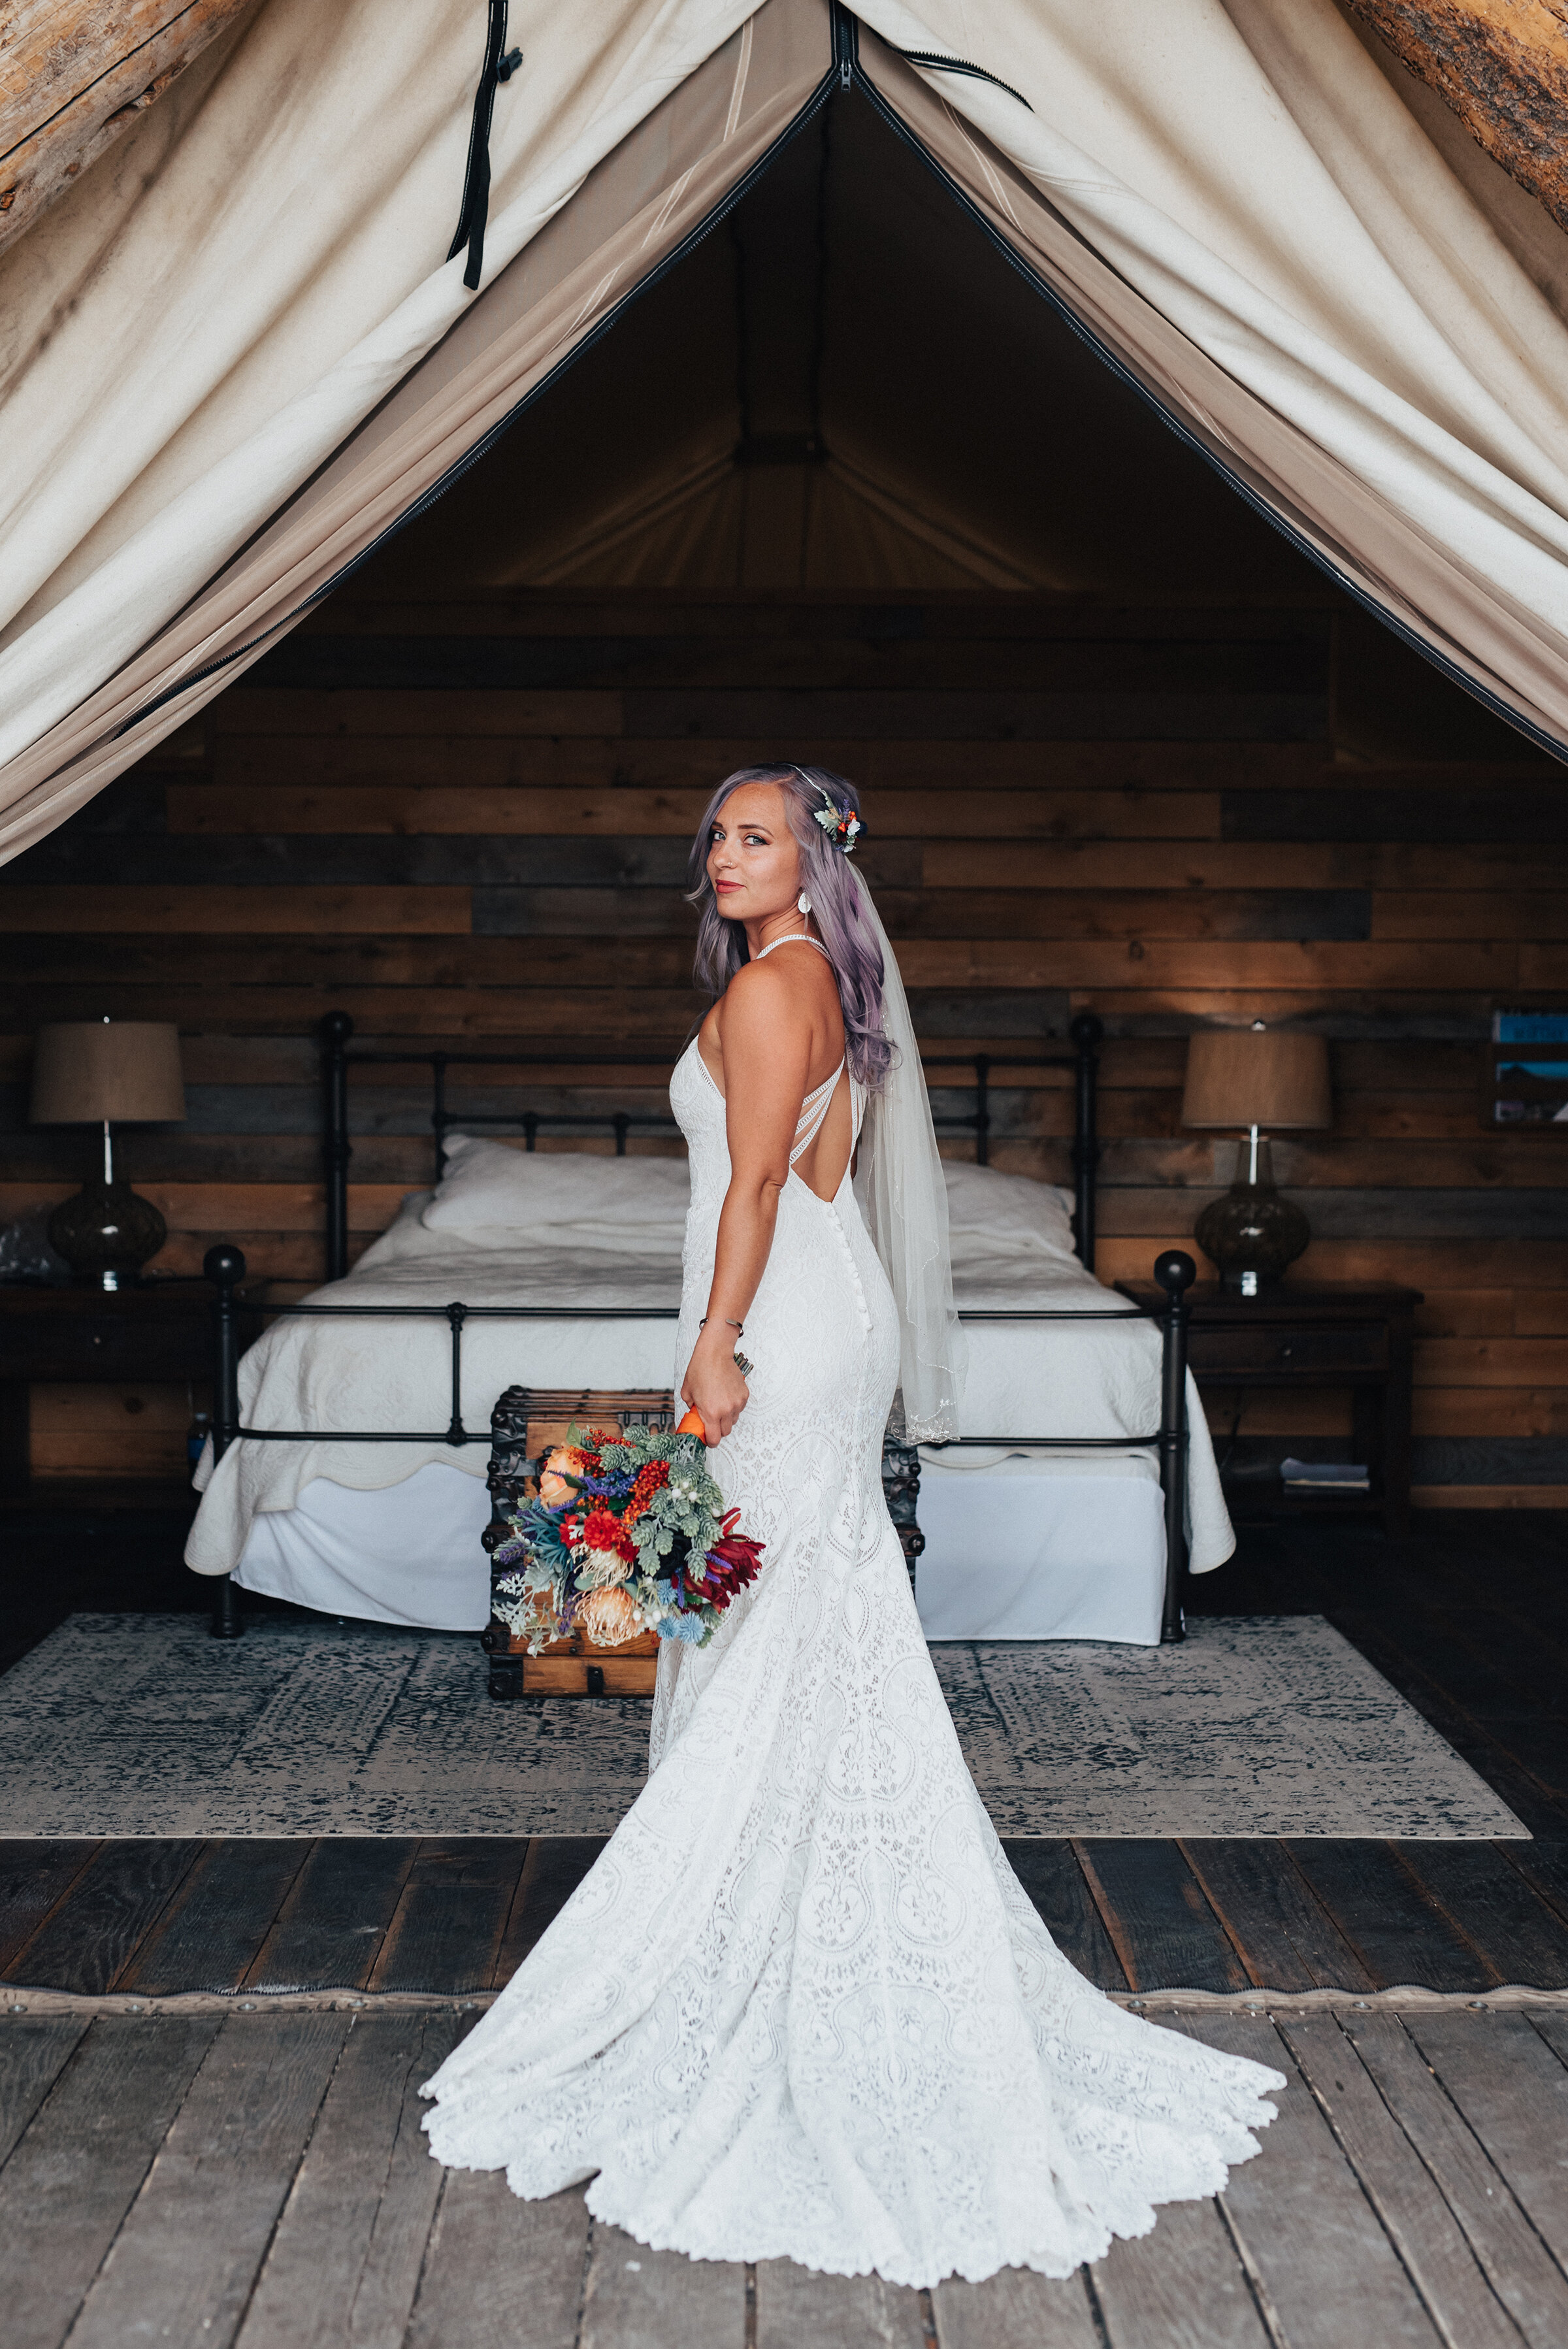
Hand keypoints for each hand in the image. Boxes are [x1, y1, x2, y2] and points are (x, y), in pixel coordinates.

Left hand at [681, 1328, 749, 1443]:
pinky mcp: (744, 1395)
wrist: (714, 1354)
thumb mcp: (687, 1392)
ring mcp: (737, 1403)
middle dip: (718, 1429)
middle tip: (711, 1420)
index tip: (708, 1440)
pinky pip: (739, 1408)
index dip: (710, 1442)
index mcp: (711, 1412)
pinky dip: (733, 1406)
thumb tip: (695, 1415)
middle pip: (725, 1432)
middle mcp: (726, 1410)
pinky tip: (725, 1396)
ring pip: (733, 1420)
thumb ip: (691, 1408)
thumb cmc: (700, 1370)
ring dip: (726, 1417)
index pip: (714, 1439)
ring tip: (718, 1404)